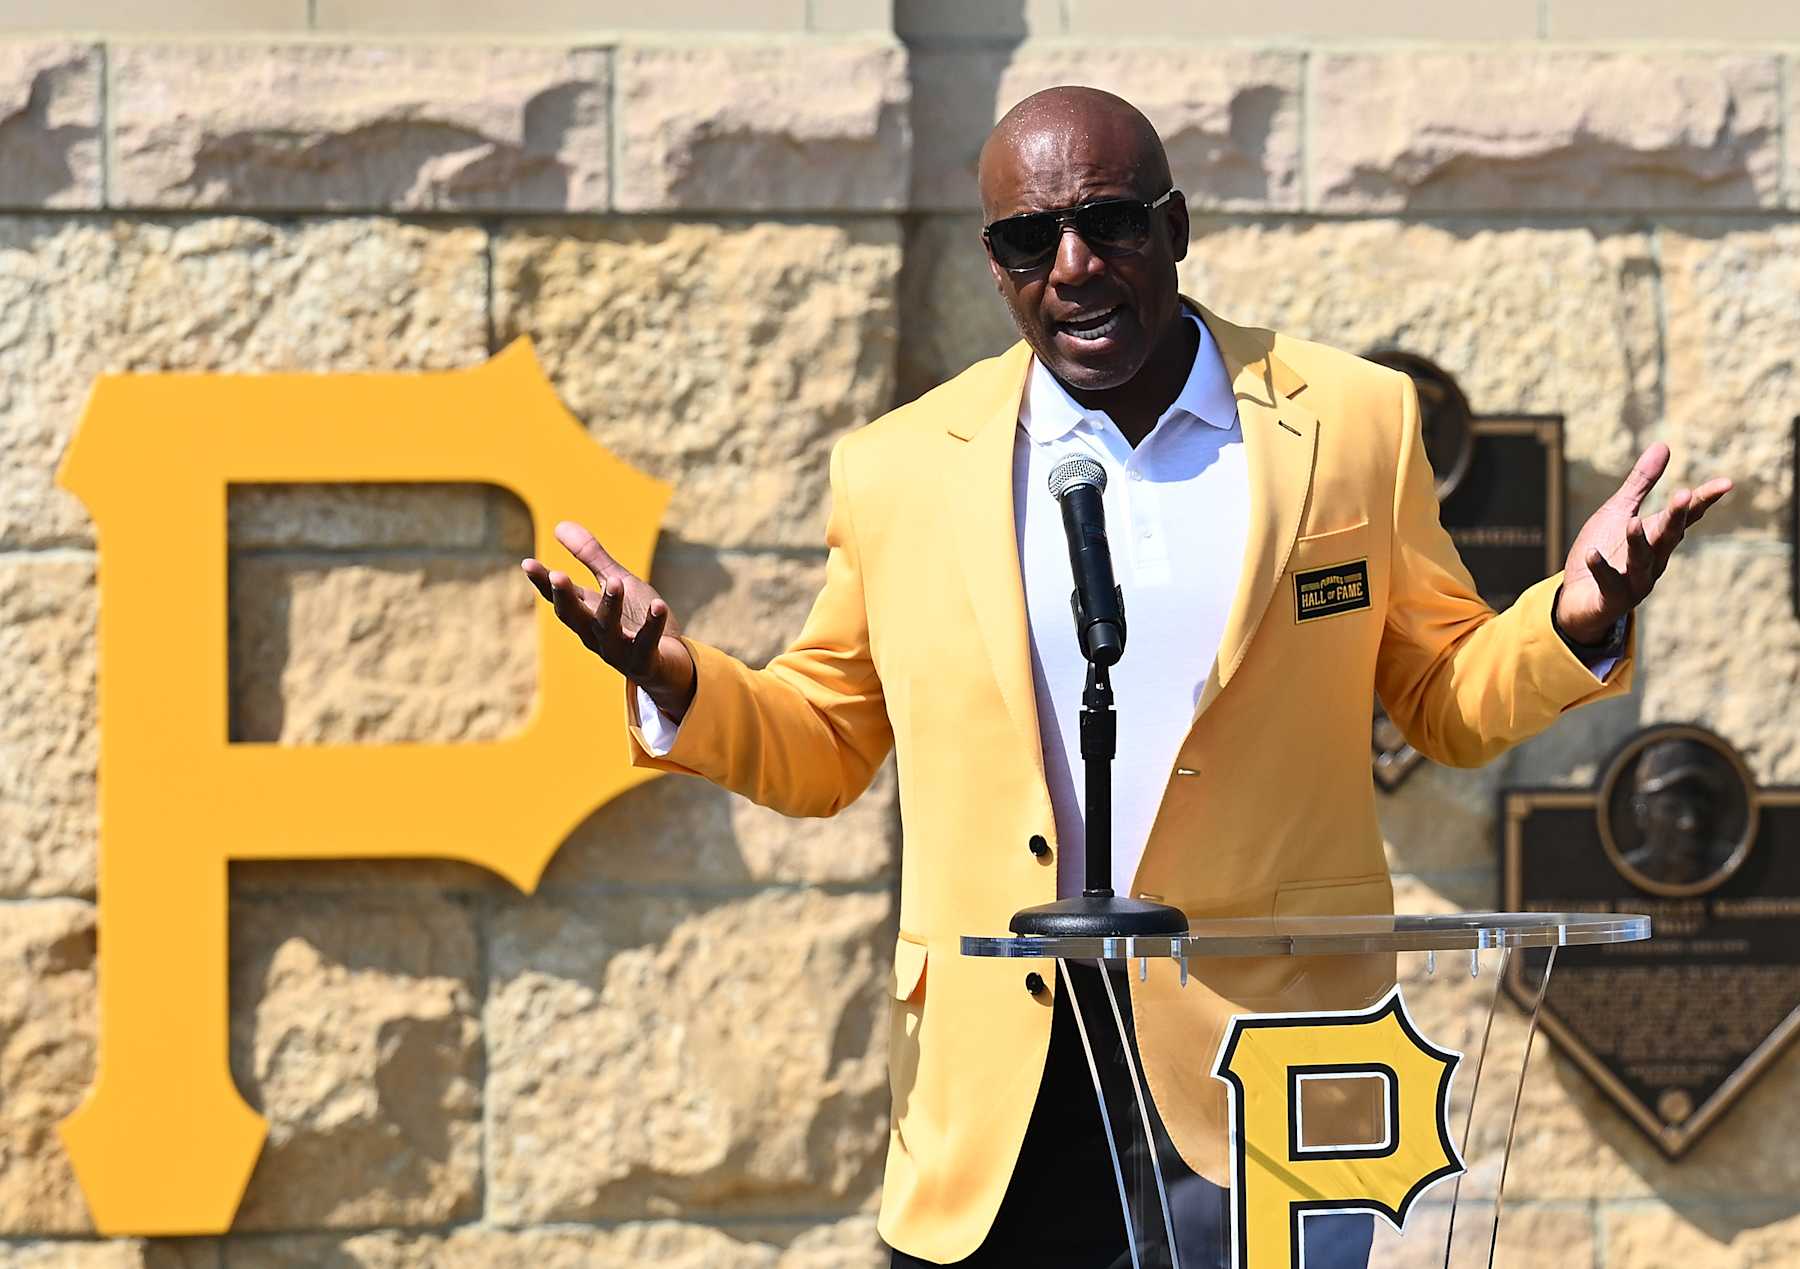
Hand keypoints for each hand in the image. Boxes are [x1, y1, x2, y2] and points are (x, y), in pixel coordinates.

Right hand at [521, 521, 696, 720]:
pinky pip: (646, 644)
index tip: (527, 563)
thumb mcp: (615, 582)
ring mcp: (619, 651)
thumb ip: (591, 557)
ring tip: (616, 581)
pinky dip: (651, 625)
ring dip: (610, 606)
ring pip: (608, 630)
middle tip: (557, 575)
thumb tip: (559, 525)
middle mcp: (596, 635)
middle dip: (565, 597)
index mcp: (587, 614)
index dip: (542, 583)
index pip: (559, 598)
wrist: (669, 664)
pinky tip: (658, 605)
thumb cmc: (636, 620)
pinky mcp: (645, 662)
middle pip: (574, 617)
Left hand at [1554, 443, 1732, 643]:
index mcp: (1658, 537)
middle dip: (1676, 517)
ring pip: (1642, 561)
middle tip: (1684, 495)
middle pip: (1669, 536)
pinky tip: (1591, 553)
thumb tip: (1663, 444)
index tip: (1726, 483)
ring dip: (1639, 543)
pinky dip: (1601, 568)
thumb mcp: (1620, 511)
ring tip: (1633, 523)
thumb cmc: (1605, 550)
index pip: (1685, 516)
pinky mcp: (1612, 597)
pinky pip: (1608, 582)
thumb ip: (1641, 483)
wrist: (1580, 598)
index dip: (1704, 500)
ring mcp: (1635, 581)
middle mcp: (1654, 560)